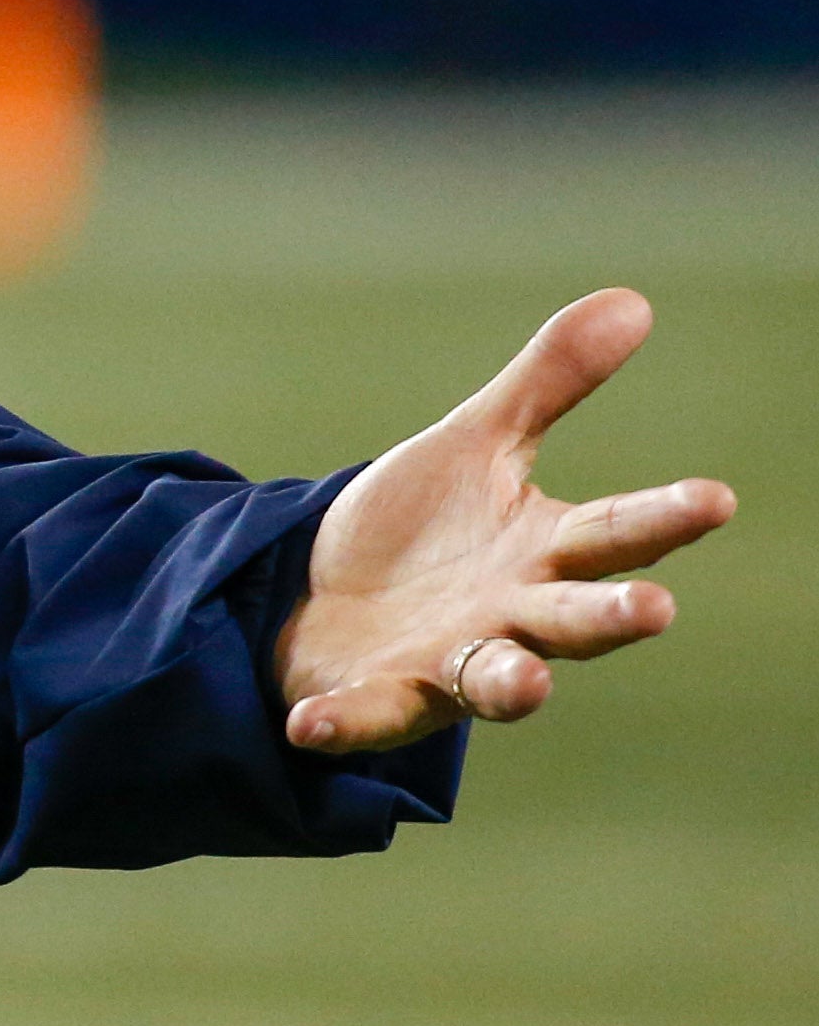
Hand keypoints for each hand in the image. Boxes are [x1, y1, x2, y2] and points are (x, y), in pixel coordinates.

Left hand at [275, 288, 733, 753]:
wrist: (322, 596)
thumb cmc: (421, 528)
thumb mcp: (478, 444)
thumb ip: (549, 385)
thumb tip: (634, 301)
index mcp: (544, 553)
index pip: (616, 532)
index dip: (666, 516)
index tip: (715, 497)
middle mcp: (513, 618)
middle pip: (574, 619)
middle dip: (612, 616)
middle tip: (655, 608)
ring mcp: (447, 663)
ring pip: (493, 679)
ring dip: (511, 683)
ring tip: (527, 685)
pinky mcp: (377, 697)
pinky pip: (365, 715)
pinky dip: (344, 722)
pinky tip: (310, 724)